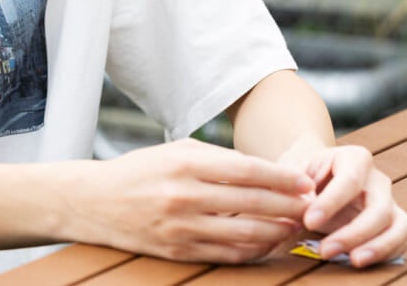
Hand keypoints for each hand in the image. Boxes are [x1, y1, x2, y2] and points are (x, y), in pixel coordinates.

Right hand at [67, 138, 314, 263]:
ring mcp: (181, 227)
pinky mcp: (178, 251)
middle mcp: (185, 195)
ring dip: (277, 232)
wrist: (93, 201)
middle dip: (289, 206)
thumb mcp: (175, 151)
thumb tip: (264, 171)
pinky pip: (227, 254)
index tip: (305, 183)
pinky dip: (253, 250)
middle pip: (252, 203)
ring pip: (245, 234)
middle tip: (313, 207)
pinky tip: (268, 244)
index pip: (247, 170)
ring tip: (297, 227)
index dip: (282, 178)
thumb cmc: (141, 170)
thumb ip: (217, 159)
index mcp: (186, 164)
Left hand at [278, 143, 406, 267]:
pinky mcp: (392, 224)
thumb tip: (299, 208)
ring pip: (400, 226)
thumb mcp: (290, 171)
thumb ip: (293, 187)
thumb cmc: (300, 174)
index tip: (308, 221)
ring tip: (353, 261)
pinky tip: (360, 261)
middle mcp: (377, 180)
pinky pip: (400, 242)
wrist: (310, 178)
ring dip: (379, 247)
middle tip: (326, 250)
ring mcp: (389, 202)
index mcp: (355, 158)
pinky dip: (385, 254)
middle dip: (354, 233)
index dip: (331, 204)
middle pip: (379, 208)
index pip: (350, 181)